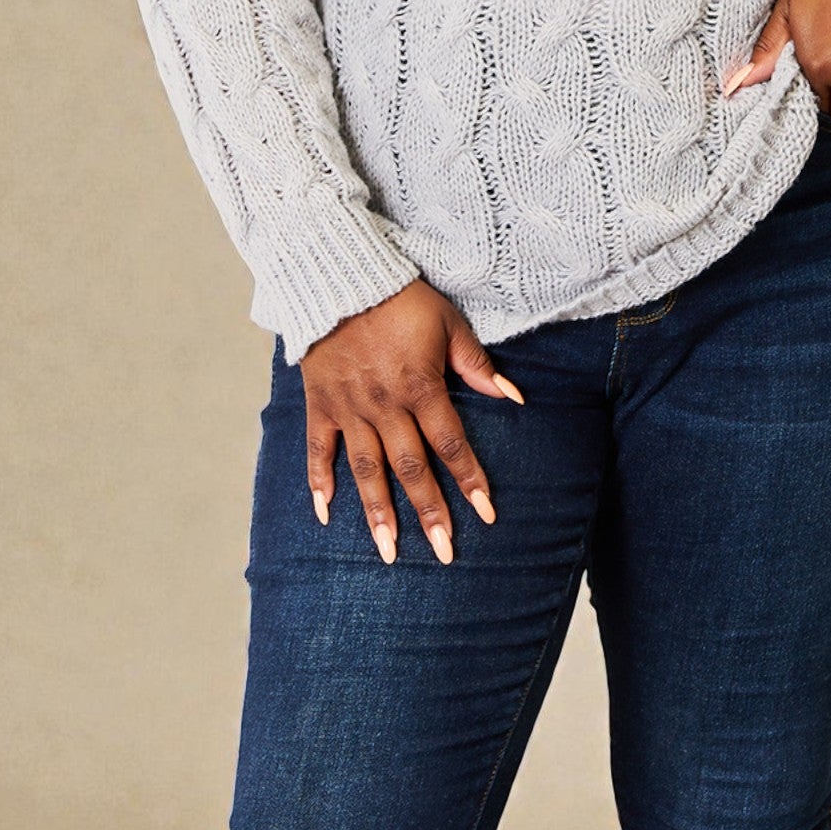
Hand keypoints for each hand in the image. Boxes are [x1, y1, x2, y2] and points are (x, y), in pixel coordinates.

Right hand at [298, 279, 523, 564]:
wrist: (340, 277)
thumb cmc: (400, 298)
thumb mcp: (448, 323)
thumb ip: (477, 364)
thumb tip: (513, 397)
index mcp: (420, 387)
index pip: (450, 444)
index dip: (469, 479)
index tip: (486, 514)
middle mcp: (385, 406)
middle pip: (410, 468)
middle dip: (429, 512)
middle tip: (444, 552)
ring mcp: (349, 408)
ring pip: (366, 470)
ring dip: (378, 513)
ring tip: (389, 551)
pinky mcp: (319, 403)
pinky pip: (317, 450)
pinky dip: (319, 482)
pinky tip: (325, 515)